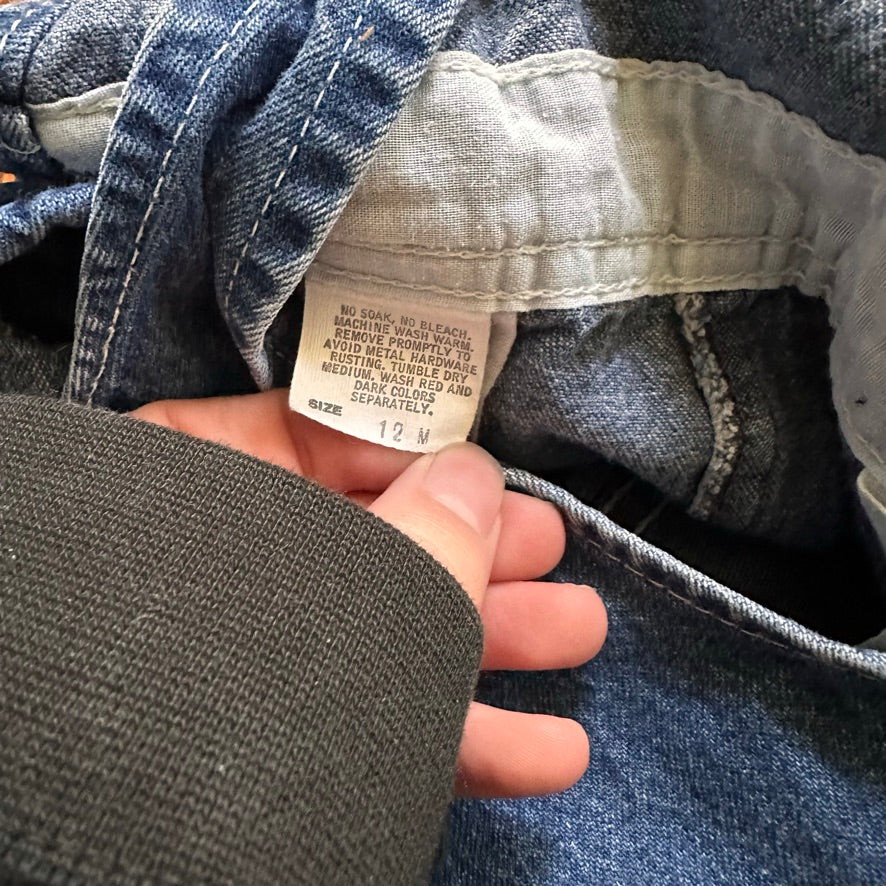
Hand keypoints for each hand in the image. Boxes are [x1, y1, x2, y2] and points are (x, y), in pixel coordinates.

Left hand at [132, 389, 606, 798]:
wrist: (114, 830)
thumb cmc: (207, 642)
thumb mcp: (326, 566)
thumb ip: (413, 525)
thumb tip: (477, 475)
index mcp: (198, 488)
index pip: (309, 441)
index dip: (409, 451)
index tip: (484, 471)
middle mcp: (225, 572)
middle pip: (372, 540)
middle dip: (477, 547)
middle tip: (551, 546)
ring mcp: (259, 663)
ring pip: (391, 636)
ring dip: (496, 643)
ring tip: (580, 632)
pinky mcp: (290, 748)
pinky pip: (384, 728)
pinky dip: (469, 743)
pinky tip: (549, 751)